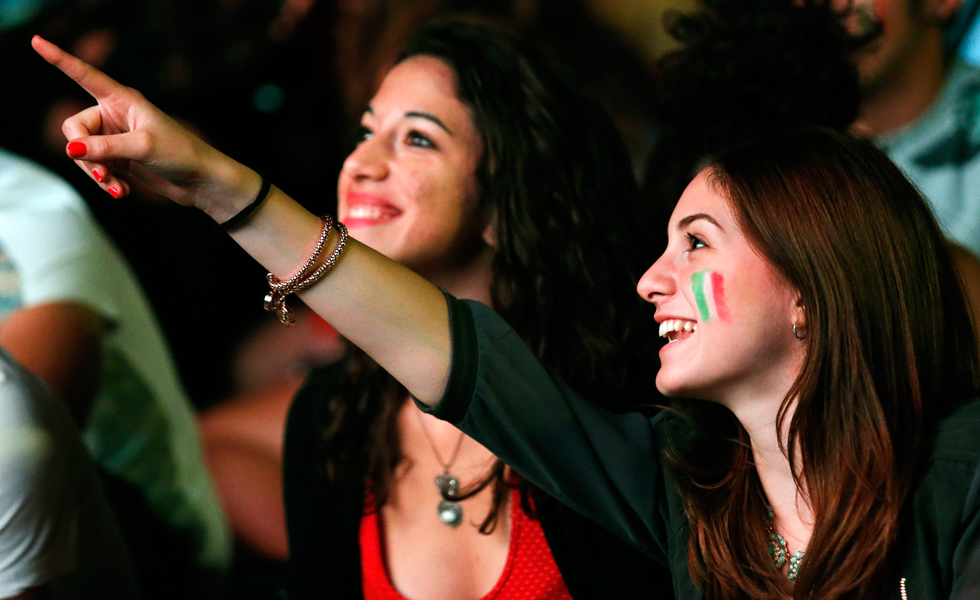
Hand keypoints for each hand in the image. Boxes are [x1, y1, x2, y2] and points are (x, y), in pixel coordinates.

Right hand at [31, 35, 259, 220]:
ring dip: (96, 173)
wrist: (201, 182)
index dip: (60, 59)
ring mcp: (115, 137)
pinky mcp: (119, 158)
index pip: (85, 76)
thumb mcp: (143, 147)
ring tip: (117, 187)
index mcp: (123, 99)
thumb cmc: (182, 155)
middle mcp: (115, 115)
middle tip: (102, 173)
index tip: (37, 42)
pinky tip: (123, 192)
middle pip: (75, 128)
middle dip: (84, 154)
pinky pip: (96, 168)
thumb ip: (106, 147)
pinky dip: (105, 181)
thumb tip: (71, 148)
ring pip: (83, 153)